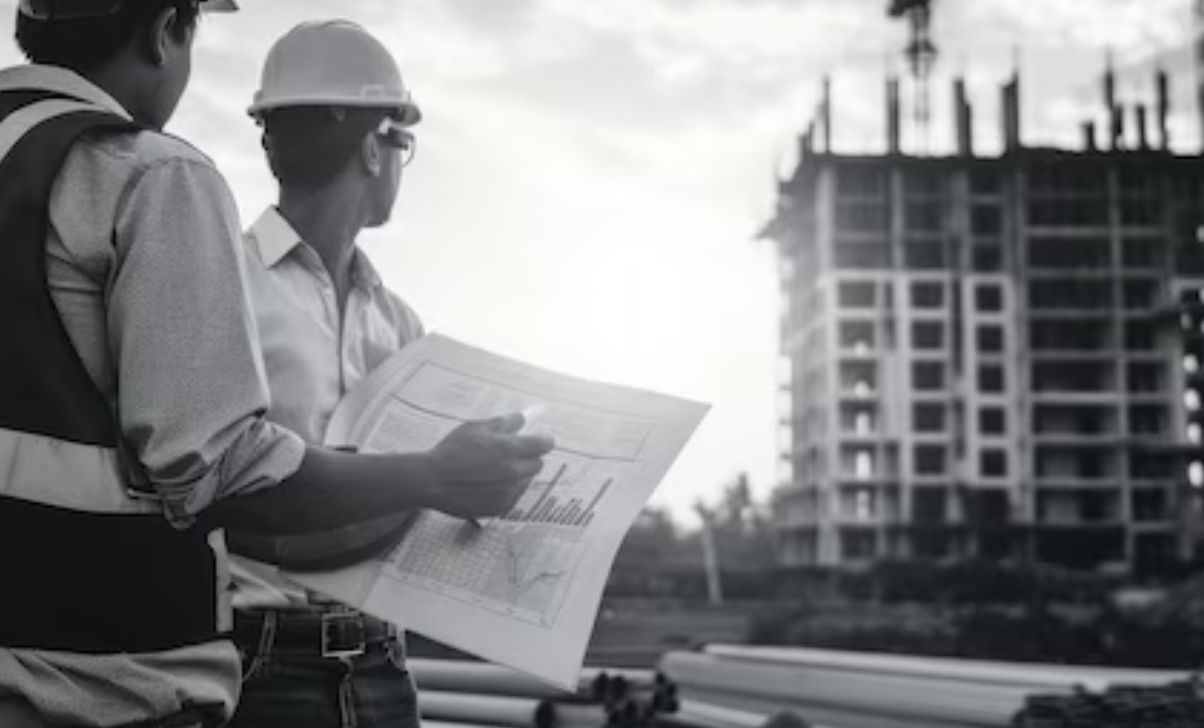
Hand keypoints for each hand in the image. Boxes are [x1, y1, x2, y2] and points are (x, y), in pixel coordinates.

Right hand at [426, 413, 554, 518]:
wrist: (432, 481)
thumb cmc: (451, 451)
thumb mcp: (475, 428)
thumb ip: (504, 423)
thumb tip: (523, 418)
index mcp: (510, 449)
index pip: (543, 445)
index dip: (543, 441)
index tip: (541, 441)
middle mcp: (514, 472)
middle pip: (537, 464)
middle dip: (528, 458)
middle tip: (510, 455)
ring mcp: (508, 492)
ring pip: (526, 481)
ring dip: (518, 475)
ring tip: (494, 472)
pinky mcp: (500, 508)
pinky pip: (513, 497)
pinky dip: (506, 491)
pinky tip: (487, 485)